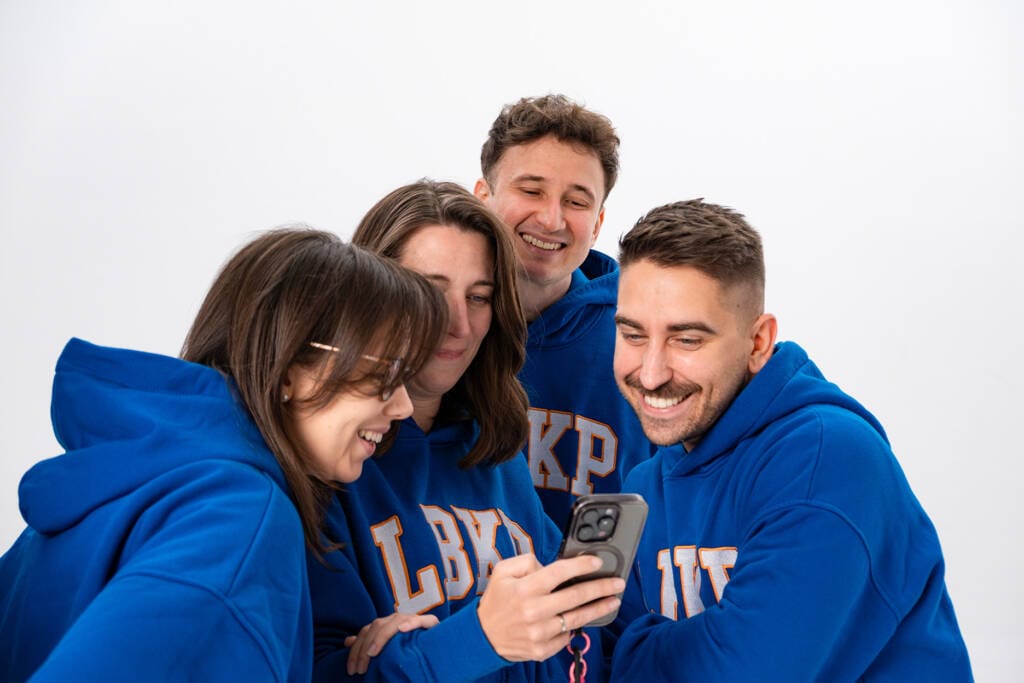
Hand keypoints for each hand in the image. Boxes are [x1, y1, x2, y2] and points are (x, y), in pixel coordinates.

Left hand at [344, 612, 439, 674]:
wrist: (437, 647)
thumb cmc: (409, 649)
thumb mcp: (386, 650)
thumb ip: (368, 643)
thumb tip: (348, 641)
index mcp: (387, 624)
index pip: (367, 631)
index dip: (356, 649)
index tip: (351, 670)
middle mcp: (398, 619)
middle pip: (377, 626)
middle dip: (364, 648)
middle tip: (360, 669)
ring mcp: (414, 619)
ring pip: (394, 622)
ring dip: (381, 637)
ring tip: (373, 653)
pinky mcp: (430, 623)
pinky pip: (421, 620)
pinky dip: (412, 623)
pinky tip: (403, 630)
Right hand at [476, 553, 624, 661]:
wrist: (482, 636)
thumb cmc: (496, 601)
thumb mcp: (502, 571)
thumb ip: (526, 561)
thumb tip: (550, 566)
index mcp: (525, 589)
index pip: (559, 572)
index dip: (581, 565)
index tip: (597, 562)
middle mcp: (534, 611)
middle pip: (576, 596)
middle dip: (601, 588)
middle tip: (618, 583)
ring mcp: (539, 633)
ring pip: (577, 619)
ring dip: (599, 609)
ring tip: (613, 601)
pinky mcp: (542, 650)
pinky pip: (566, 636)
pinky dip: (573, 627)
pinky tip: (580, 619)